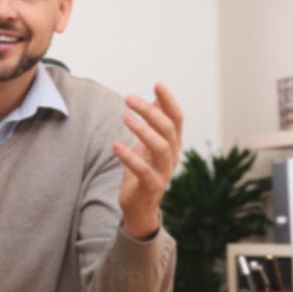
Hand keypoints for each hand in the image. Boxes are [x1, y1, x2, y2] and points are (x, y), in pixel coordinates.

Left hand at [114, 83, 184, 239]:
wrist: (140, 207)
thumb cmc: (143, 172)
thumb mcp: (148, 145)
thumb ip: (154, 125)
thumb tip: (156, 99)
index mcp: (173, 144)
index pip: (176, 118)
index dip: (168, 100)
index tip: (156, 84)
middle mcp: (172, 156)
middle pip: (167, 128)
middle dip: (149, 111)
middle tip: (128, 98)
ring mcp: (164, 172)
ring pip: (160, 147)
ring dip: (143, 130)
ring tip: (125, 116)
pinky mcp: (151, 186)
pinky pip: (143, 169)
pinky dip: (129, 156)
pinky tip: (115, 145)